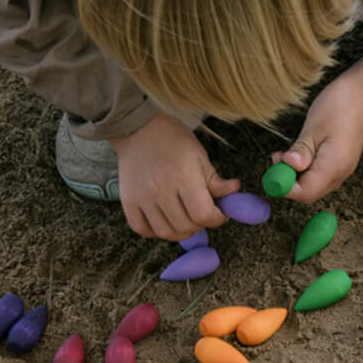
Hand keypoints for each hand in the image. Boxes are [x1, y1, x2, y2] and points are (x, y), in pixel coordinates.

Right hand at [110, 114, 239, 239]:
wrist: (137, 129)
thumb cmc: (172, 139)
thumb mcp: (199, 155)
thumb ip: (215, 180)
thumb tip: (235, 192)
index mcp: (184, 176)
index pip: (204, 214)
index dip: (217, 219)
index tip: (219, 213)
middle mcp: (161, 189)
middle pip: (185, 227)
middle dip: (200, 225)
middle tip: (202, 215)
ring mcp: (142, 197)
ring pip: (165, 232)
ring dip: (180, 232)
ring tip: (186, 221)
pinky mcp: (128, 201)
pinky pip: (142, 229)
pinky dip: (155, 232)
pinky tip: (165, 221)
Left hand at [273, 73, 362, 203]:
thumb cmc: (341, 105)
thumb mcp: (314, 126)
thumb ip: (301, 151)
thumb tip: (288, 166)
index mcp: (335, 165)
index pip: (306, 192)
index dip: (285, 188)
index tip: (271, 173)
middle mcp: (340, 172)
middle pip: (309, 192)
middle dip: (288, 181)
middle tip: (275, 160)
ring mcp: (341, 167)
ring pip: (313, 183)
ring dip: (295, 174)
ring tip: (283, 154)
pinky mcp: (339, 161)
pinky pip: (319, 174)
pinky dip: (304, 168)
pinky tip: (297, 153)